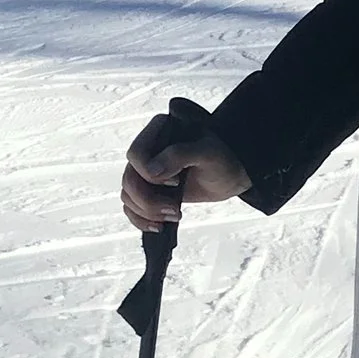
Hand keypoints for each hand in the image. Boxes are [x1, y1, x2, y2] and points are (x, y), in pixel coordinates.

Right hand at [122, 98, 249, 230]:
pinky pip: (131, 207)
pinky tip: (159, 226)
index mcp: (158, 130)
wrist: (231, 176)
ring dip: (147, 212)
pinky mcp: (148, 189)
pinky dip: (140, 220)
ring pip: (128, 195)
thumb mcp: (207, 153)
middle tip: (175, 210)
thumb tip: (151, 171)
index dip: (149, 174)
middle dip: (149, 201)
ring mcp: (145, 171)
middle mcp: (147, 149)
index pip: (136, 155)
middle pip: (129, 179)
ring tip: (174, 216)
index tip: (175, 182)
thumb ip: (179, 155)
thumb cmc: (223, 159)